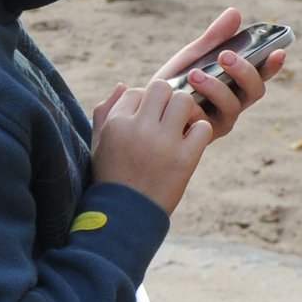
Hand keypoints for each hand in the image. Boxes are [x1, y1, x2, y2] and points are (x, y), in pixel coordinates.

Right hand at [89, 79, 211, 215]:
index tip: (146, 119)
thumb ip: (104, 111)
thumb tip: (124, 84)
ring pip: (184, 100)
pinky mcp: (185, 159)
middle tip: (167, 117)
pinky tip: (190, 143)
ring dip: (185, 111)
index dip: (143, 103)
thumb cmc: (110, 178)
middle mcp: (139, 128)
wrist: (126, 216)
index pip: (136, 91)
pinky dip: (200, 132)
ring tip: (180, 126)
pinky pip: (203, 127)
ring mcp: (163, 143)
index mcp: (117, 123)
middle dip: (166, 99)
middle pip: (161, 87)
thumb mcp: (98, 144)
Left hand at [154, 7, 286, 140]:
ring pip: (232, 106)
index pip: (262, 74)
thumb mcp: (194, 56)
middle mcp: (235, 104)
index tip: (278, 51)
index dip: (273, 65)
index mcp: (237, 84)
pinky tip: (180, 98)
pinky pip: (205, 123)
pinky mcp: (203, 136)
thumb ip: (215, 38)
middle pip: (255, 90)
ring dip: (216, 87)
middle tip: (225, 55)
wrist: (147, 108)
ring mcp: (221, 122)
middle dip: (243, 71)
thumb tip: (235, 12)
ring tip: (194, 74)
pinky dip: (194, 107)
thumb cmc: (175, 81)